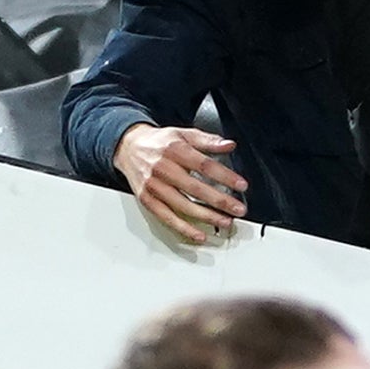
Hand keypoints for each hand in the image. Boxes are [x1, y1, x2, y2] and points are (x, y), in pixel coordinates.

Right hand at [116, 120, 251, 241]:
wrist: (128, 146)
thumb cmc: (158, 142)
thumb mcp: (183, 134)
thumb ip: (207, 140)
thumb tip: (229, 145)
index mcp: (175, 150)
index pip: (204, 166)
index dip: (225, 177)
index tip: (241, 186)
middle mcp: (163, 168)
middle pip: (196, 188)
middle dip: (220, 201)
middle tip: (238, 209)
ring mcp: (153, 186)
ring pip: (183, 206)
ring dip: (206, 217)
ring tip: (225, 222)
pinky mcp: (147, 200)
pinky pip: (167, 217)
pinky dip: (184, 228)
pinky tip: (199, 234)